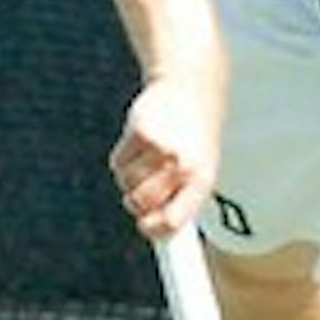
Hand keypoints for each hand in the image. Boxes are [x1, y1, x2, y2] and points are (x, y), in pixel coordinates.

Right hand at [108, 70, 221, 238]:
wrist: (191, 88)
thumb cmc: (194, 137)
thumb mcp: (199, 167)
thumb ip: (180, 198)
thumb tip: (152, 231)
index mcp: (201, 180)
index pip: (173, 220)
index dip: (154, 230)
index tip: (145, 227)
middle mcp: (182, 166)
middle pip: (141, 203)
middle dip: (136, 200)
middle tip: (143, 186)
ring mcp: (161, 149)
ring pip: (126, 183)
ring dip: (129, 176)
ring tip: (148, 157)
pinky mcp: (140, 132)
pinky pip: (118, 163)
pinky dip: (122, 158)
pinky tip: (140, 142)